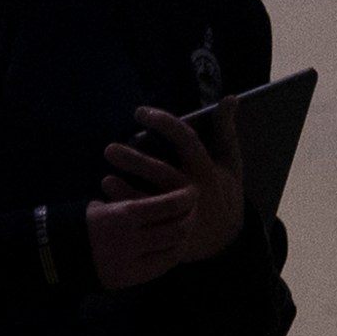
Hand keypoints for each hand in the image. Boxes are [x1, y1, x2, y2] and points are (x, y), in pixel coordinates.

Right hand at [85, 188, 192, 289]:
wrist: (57, 255)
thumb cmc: (82, 222)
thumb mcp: (106, 205)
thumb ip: (133, 203)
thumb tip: (168, 199)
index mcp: (124, 215)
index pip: (168, 205)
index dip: (185, 198)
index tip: (192, 191)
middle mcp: (131, 240)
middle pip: (177, 229)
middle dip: (190, 218)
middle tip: (193, 210)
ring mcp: (131, 262)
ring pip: (174, 250)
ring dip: (184, 238)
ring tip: (185, 227)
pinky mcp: (130, 279)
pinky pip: (161, 267)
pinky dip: (172, 255)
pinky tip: (173, 246)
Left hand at [101, 98, 244, 264]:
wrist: (227, 238)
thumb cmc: (224, 191)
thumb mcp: (230, 161)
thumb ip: (226, 130)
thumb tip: (230, 97)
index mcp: (206, 169)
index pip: (186, 140)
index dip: (164, 124)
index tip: (139, 112)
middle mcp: (192, 189)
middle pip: (162, 173)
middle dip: (135, 161)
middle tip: (109, 149)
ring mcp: (180, 213)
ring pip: (150, 201)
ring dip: (126, 189)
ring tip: (105, 178)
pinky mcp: (169, 230)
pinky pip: (145, 220)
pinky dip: (127, 207)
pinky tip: (110, 196)